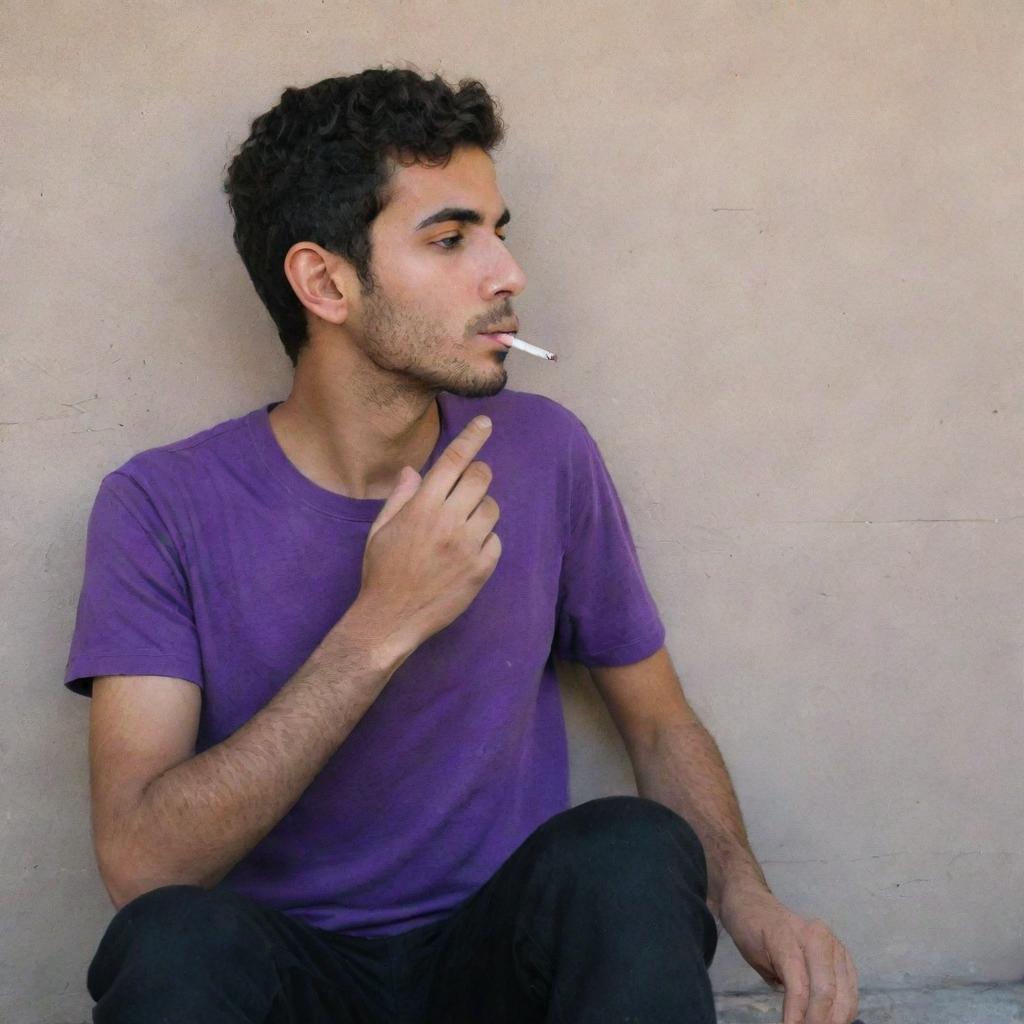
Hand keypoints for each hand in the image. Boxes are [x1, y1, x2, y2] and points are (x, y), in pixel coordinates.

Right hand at [356, 415, 501, 651]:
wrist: (391, 618)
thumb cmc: (381, 571)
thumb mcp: (380, 529)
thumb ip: (401, 497)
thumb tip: (415, 470)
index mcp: (421, 507)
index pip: (453, 461)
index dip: (472, 438)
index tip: (487, 422)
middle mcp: (447, 521)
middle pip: (480, 477)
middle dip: (478, 474)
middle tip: (469, 485)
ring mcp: (467, 546)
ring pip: (492, 508)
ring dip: (481, 510)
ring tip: (462, 527)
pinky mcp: (481, 569)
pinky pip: (496, 540)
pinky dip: (485, 541)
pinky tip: (466, 554)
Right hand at [721, 886, 858, 1023]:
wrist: (744, 903)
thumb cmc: (769, 939)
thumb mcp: (797, 967)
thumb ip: (811, 990)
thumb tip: (818, 1021)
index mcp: (837, 953)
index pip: (848, 999)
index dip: (838, 1023)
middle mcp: (830, 943)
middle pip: (840, 999)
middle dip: (825, 1023)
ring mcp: (809, 939)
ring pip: (823, 992)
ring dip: (812, 1021)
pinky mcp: (785, 940)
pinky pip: (797, 985)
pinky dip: (794, 1011)